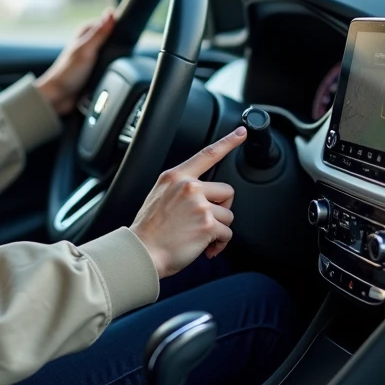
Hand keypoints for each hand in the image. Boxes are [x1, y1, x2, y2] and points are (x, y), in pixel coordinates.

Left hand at [35, 9, 115, 115]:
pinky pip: (110, 67)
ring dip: (116, 59)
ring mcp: (92, 57)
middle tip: (122, 52)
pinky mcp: (95, 70)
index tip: (127, 32)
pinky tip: (114, 73)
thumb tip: (110, 13)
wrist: (59, 96)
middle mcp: (89, 43)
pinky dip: (112, 70)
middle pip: (113, 38)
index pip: (108, 22)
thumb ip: (99, 33)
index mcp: (86, 33)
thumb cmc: (68, 72)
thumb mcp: (86, 50)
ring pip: (113, 54)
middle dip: (119, 45)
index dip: (119, 25)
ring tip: (115, 65)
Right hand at [129, 127, 244, 276]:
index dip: (228, 142)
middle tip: (205, 221)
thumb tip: (203, 194)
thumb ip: (180, 188)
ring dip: (219, 229)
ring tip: (200, 236)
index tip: (242, 132)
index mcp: (175, 176)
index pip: (207, 154)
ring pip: (228, 215)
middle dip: (221, 208)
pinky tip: (205, 247)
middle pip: (226, 191)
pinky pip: (227, 233)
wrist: (143, 251)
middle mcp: (189, 187)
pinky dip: (219, 244)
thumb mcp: (159, 195)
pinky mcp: (208, 224)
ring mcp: (199, 205)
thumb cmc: (149, 230)